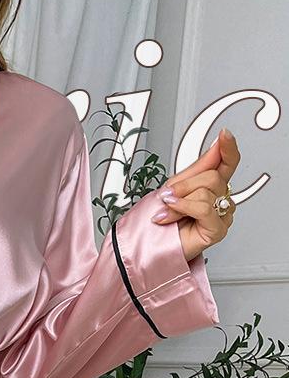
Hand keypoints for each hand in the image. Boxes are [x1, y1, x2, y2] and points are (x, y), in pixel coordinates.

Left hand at [150, 126, 239, 260]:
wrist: (149, 243)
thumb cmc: (163, 219)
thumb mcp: (178, 185)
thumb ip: (201, 165)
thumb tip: (219, 143)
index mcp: (212, 185)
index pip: (228, 163)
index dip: (228, 148)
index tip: (224, 134)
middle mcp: (220, 199)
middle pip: (213, 177)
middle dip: (185, 185)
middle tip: (168, 196)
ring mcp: (221, 216)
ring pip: (207, 192)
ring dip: (180, 201)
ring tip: (167, 211)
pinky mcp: (217, 230)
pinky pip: (205, 208)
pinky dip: (183, 208)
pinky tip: (169, 216)